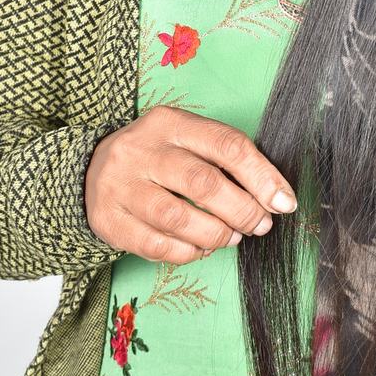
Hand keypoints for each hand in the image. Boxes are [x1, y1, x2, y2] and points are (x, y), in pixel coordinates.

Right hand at [84, 105, 297, 264]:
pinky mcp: (108, 219)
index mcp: (171, 122)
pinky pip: (155, 245)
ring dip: (216, 234)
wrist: (91, 167)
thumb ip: (225, 158)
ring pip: (177, 218)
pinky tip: (201, 248)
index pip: (226, 145)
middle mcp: (143, 150)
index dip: (261, 176)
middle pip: (203, 183)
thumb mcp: (187, 139)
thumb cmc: (158, 154)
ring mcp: (120, 185)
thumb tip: (274, 195)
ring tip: (231, 237)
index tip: (283, 201)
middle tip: (260, 224)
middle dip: (242, 210)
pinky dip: (187, 252)